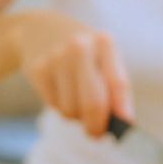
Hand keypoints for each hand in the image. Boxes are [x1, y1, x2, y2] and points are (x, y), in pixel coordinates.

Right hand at [10, 10, 132, 136]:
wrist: (39, 30)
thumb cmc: (83, 54)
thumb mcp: (102, 57)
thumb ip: (115, 87)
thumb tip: (123, 123)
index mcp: (105, 43)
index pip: (118, 83)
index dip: (122, 111)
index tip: (124, 128)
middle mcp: (80, 47)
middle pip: (93, 103)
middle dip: (96, 126)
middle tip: (96, 134)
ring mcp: (56, 58)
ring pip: (71, 110)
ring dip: (76, 115)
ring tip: (75, 98)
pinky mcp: (38, 70)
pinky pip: (54, 106)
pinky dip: (60, 106)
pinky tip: (59, 90)